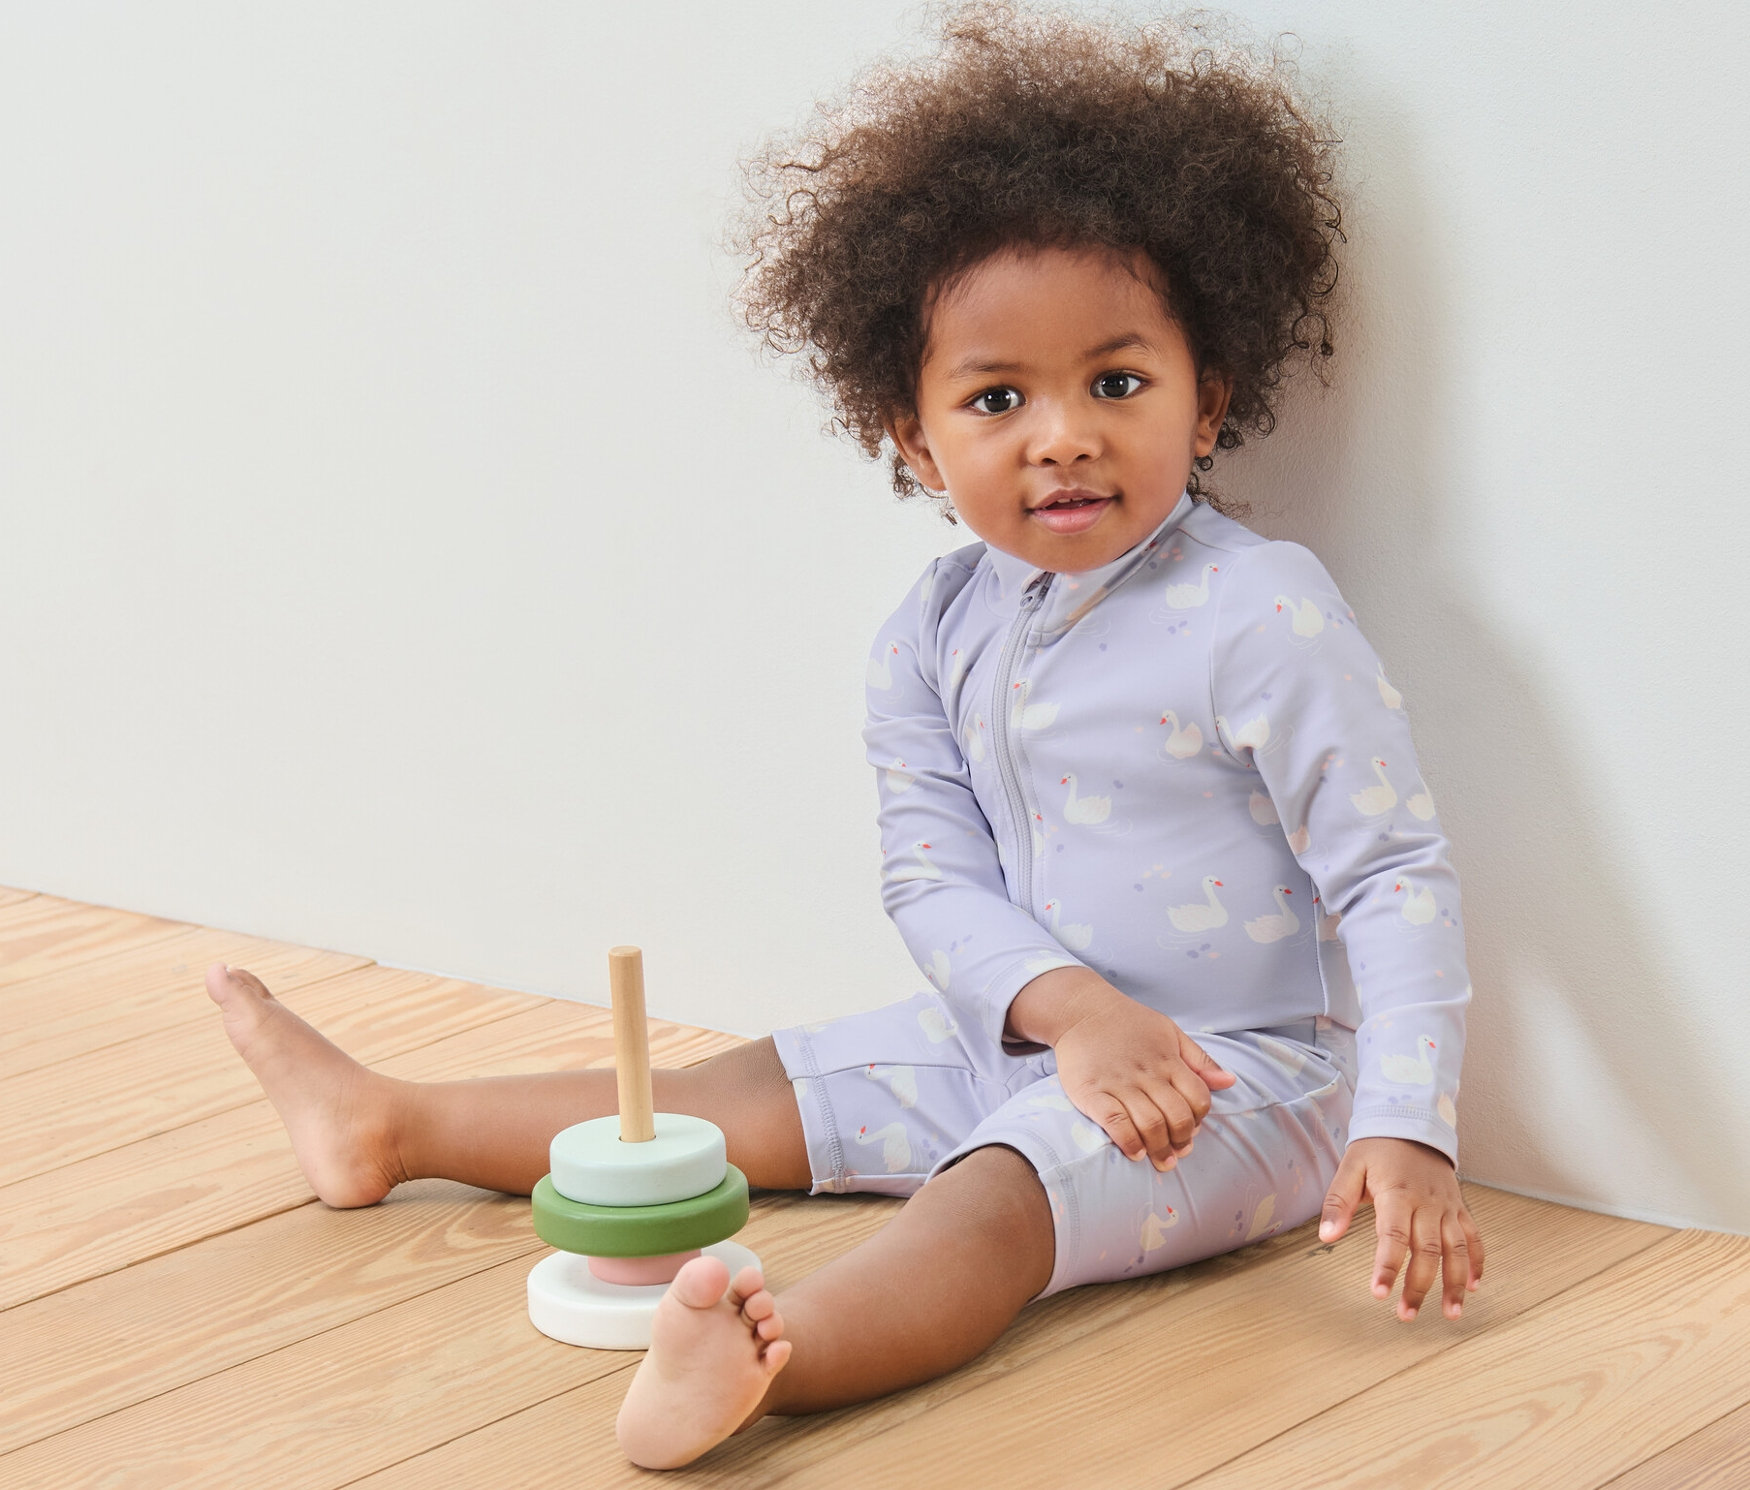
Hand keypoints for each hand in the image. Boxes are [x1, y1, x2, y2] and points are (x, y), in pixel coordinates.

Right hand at [1051, 995, 1236, 1169]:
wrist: (1081, 1010)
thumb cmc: (1128, 1022)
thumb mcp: (1170, 1031)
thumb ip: (1200, 1059)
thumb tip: (1230, 1082)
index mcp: (1168, 1060)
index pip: (1198, 1098)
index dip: (1200, 1119)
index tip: (1191, 1129)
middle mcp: (1147, 1074)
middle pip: (1177, 1117)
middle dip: (1182, 1141)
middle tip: (1177, 1152)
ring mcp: (1119, 1084)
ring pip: (1150, 1124)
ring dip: (1160, 1148)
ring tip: (1161, 1160)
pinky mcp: (1092, 1092)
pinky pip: (1115, 1123)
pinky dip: (1129, 1142)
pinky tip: (1135, 1152)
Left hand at [1319, 1137, 1483, 1320]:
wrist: (1412, 1123)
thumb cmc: (1377, 1148)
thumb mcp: (1350, 1167)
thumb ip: (1337, 1202)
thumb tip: (1326, 1236)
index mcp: (1397, 1194)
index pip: (1393, 1237)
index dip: (1387, 1268)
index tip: (1380, 1294)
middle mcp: (1427, 1204)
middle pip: (1428, 1251)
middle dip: (1418, 1286)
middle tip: (1405, 1316)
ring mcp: (1446, 1207)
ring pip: (1457, 1250)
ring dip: (1456, 1284)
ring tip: (1450, 1314)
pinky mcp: (1459, 1207)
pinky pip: (1473, 1237)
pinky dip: (1476, 1262)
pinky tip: (1473, 1287)